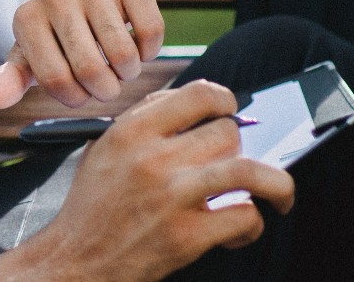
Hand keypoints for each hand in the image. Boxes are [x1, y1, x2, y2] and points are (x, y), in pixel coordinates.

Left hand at [0, 0, 162, 107]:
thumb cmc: (59, 29)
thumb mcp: (32, 51)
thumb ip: (14, 77)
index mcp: (27, 18)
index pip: (55, 80)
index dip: (76, 98)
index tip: (82, 93)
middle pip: (90, 69)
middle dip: (106, 90)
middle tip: (106, 83)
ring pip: (123, 54)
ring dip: (129, 72)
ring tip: (120, 65)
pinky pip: (149, 32)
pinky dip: (149, 51)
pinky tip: (137, 44)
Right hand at [0, 81, 295, 281]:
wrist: (76, 259)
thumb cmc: (94, 206)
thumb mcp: (105, 149)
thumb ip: (145, 122)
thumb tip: (197, 106)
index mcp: (132, 130)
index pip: (198, 94)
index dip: (226, 100)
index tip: (231, 113)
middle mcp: (153, 157)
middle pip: (228, 132)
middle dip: (238, 149)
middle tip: (234, 164)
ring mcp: (172, 196)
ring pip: (248, 169)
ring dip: (273, 182)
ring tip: (277, 194)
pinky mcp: (186, 236)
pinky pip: (244, 216)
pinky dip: (252, 223)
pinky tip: (238, 229)